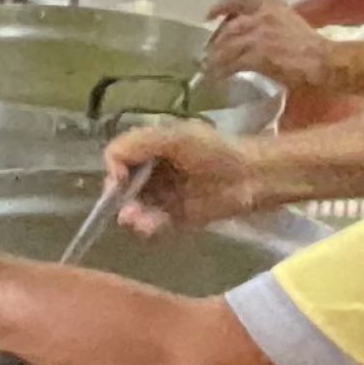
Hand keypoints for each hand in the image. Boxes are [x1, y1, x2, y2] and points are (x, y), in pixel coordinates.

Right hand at [103, 125, 264, 236]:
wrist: (250, 177)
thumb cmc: (215, 151)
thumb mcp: (175, 137)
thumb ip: (138, 144)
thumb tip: (113, 170)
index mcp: (149, 147)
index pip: (116, 158)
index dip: (114, 170)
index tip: (121, 180)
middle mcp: (151, 172)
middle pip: (120, 187)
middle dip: (119, 199)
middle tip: (127, 210)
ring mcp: (161, 197)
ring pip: (132, 208)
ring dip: (132, 216)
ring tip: (139, 221)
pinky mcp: (172, 218)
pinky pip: (150, 225)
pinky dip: (147, 227)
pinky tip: (152, 227)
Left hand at [206, 0, 336, 93]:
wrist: (327, 62)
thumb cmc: (314, 48)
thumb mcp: (290, 23)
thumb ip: (270, 24)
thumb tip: (253, 35)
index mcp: (272, 4)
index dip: (220, 6)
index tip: (208, 16)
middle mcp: (262, 15)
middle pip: (228, 28)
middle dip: (216, 43)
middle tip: (209, 55)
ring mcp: (259, 35)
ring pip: (226, 47)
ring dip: (215, 60)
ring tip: (209, 70)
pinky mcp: (258, 55)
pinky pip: (232, 63)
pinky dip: (222, 72)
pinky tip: (219, 78)